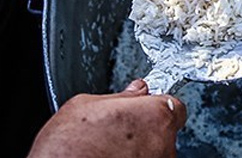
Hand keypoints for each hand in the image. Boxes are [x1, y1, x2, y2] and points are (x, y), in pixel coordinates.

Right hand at [28, 79, 186, 157]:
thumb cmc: (67, 147)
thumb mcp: (85, 105)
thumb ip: (121, 96)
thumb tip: (137, 89)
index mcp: (155, 115)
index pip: (174, 105)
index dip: (157, 107)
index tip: (145, 110)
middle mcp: (164, 144)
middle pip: (165, 131)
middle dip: (146, 130)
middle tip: (120, 133)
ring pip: (155, 152)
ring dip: (139, 150)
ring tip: (110, 150)